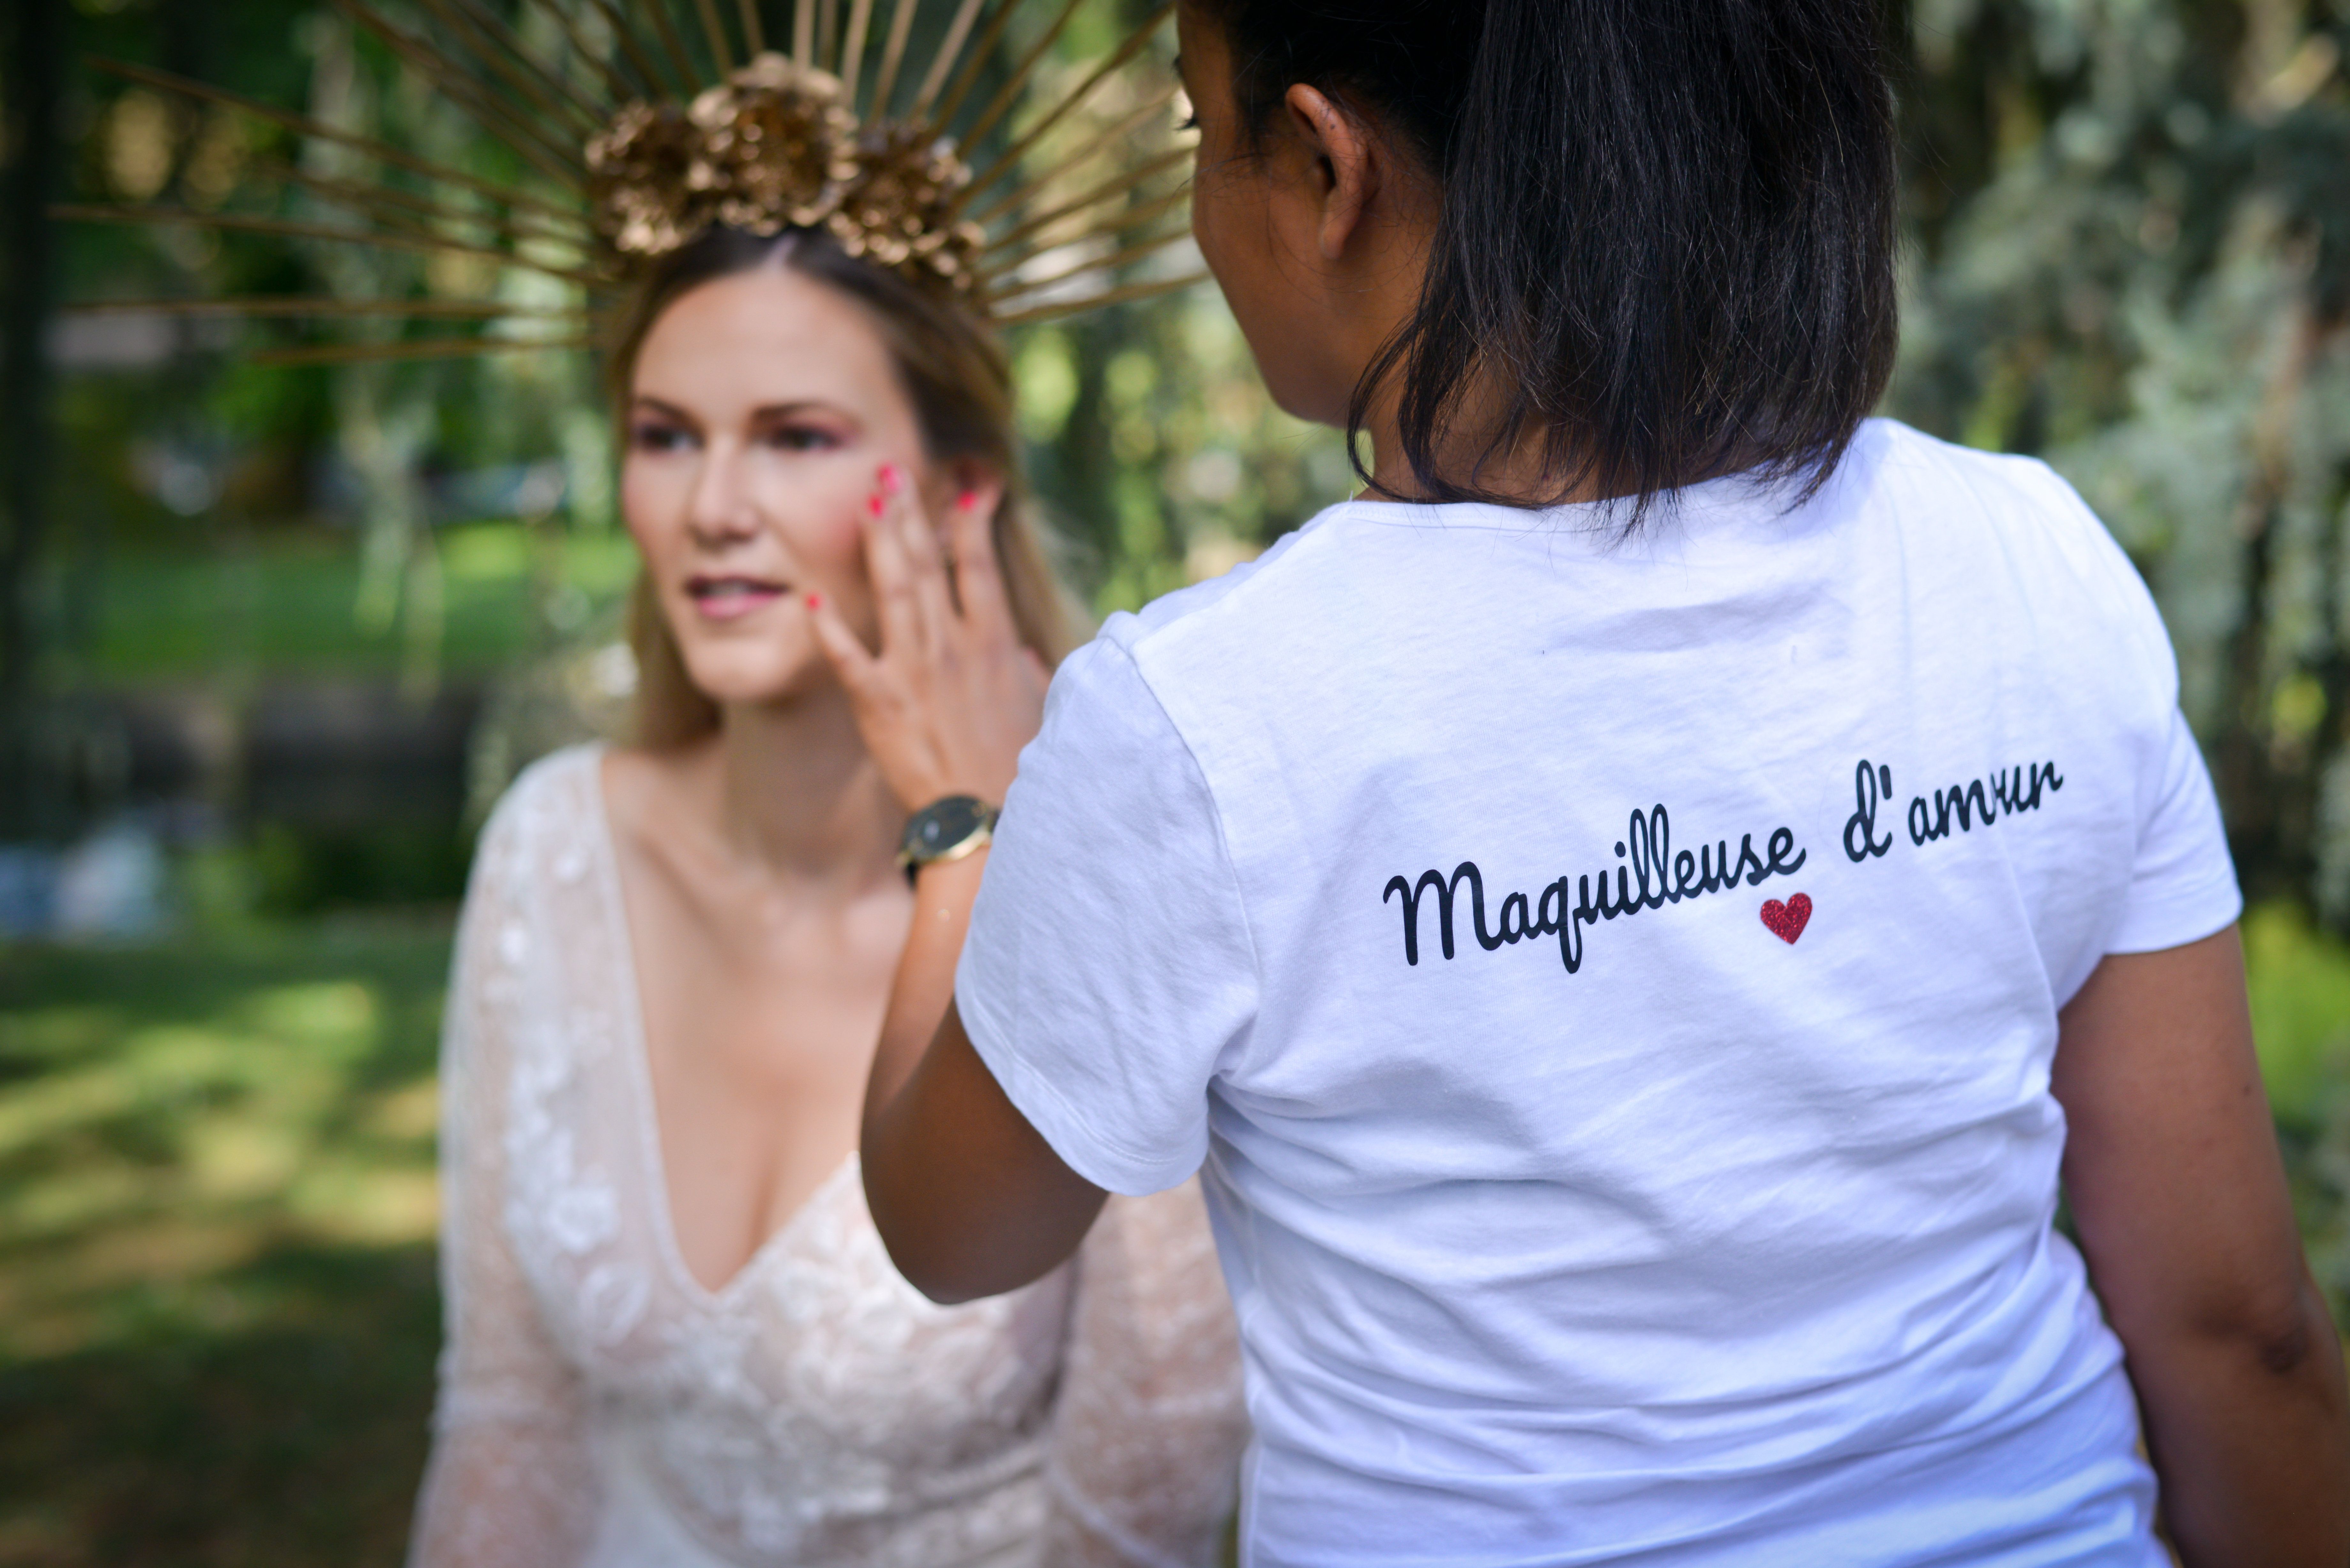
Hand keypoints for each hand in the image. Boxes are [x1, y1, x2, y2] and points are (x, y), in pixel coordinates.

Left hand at [808, 464, 1049, 812]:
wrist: (991, 821)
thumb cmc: (1021, 773)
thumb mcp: (1042, 716)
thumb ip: (1032, 680)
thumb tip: (1032, 662)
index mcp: (996, 646)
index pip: (979, 569)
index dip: (971, 525)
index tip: (966, 491)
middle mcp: (954, 648)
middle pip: (927, 565)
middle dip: (909, 513)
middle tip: (891, 471)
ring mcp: (915, 672)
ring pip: (893, 592)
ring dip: (878, 543)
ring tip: (866, 501)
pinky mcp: (880, 704)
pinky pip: (848, 658)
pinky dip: (827, 628)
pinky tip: (810, 597)